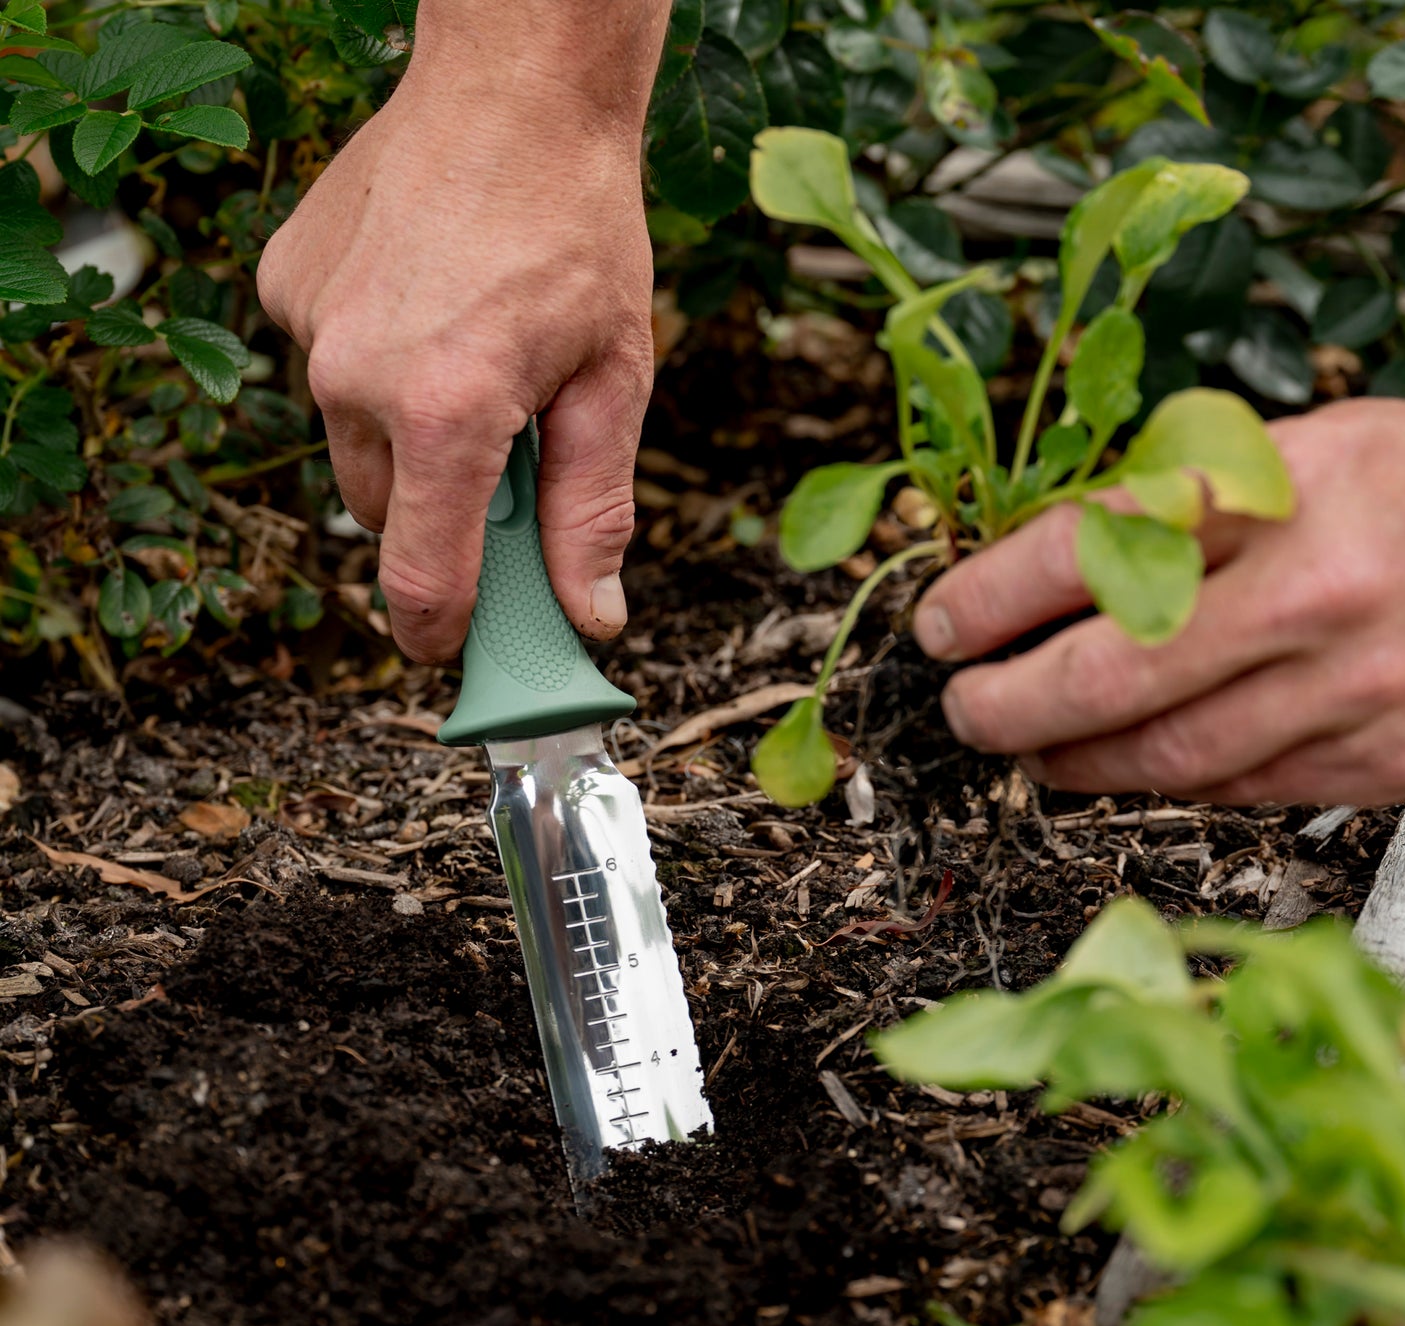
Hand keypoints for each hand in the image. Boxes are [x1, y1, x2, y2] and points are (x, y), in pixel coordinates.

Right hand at [257, 1, 667, 662]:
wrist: (516, 86)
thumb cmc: (579, 227)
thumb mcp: (614, 380)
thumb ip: (592, 509)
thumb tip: (591, 616)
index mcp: (446, 412)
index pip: (420, 579)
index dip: (440, 635)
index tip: (456, 654)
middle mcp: (357, 378)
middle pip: (388, 516)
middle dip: (443, 517)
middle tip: (503, 471)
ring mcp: (310, 328)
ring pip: (354, 446)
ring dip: (408, 441)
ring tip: (472, 367)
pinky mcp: (286, 285)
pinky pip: (329, 370)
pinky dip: (375, 369)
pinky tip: (427, 310)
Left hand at [912, 397, 1404, 806]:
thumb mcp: (1304, 448)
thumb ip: (1182, 507)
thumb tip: (1050, 564)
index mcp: (1280, 491)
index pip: (1085, 548)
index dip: (986, 596)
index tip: (940, 622)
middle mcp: (1312, 594)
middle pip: (1106, 675)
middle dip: (1004, 703)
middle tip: (962, 707)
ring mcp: (1353, 687)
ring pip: (1165, 756)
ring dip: (1070, 762)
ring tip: (1027, 747)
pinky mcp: (1385, 757)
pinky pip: (1239, 789)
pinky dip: (1164, 782)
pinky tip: (1127, 765)